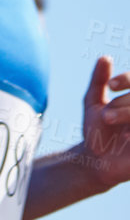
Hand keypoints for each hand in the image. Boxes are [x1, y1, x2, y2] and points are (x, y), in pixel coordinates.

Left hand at [81, 58, 129, 188]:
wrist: (95, 161)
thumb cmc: (95, 130)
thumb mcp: (92, 102)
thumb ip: (99, 80)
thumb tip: (104, 57)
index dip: (127, 80)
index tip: (110, 85)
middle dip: (124, 104)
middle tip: (105, 116)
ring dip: (128, 114)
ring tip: (110, 123)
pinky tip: (125, 139)